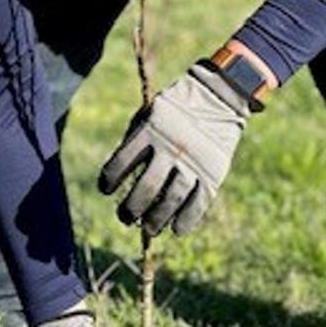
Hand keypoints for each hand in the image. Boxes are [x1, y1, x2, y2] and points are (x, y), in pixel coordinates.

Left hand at [99, 63, 250, 236]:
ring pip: (171, 199)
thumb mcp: (150, 113)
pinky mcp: (213, 172)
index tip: (105, 189)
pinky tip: (177, 230)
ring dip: (157, 219)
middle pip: (147, 187)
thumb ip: (135, 140)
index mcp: (150, 130)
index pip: (122, 162)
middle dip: (132, 208)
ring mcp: (193, 161)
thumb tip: (119, 177)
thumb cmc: (176, 108)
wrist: (219, 96)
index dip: (110, 179)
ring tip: (149, 229)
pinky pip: (198, 202)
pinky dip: (187, 219)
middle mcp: (171, 148)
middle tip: (126, 218)